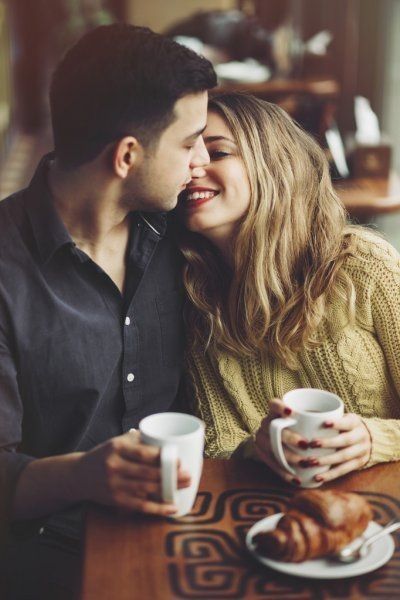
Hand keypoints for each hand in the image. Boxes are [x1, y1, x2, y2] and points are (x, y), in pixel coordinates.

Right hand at [76, 430, 190, 515]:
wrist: (78, 475)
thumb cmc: (105, 454)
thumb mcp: (117, 442)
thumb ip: (138, 439)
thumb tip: (165, 437)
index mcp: (117, 447)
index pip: (144, 453)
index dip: (163, 457)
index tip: (180, 460)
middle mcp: (114, 466)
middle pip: (148, 472)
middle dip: (171, 475)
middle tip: (188, 475)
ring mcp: (114, 484)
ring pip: (146, 489)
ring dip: (168, 489)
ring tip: (184, 485)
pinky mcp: (116, 500)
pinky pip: (141, 506)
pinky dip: (158, 508)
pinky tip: (172, 507)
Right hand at [255, 398, 311, 485]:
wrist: (273, 439)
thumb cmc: (298, 428)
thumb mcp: (301, 419)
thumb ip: (314, 418)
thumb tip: (340, 416)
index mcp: (274, 412)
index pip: (273, 404)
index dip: (280, 408)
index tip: (292, 412)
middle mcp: (265, 424)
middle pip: (273, 428)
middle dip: (289, 437)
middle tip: (306, 444)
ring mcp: (261, 439)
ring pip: (272, 448)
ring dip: (288, 457)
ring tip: (305, 463)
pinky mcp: (261, 454)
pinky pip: (271, 464)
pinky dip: (285, 473)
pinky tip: (297, 480)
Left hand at [308, 413, 371, 482]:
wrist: (371, 439)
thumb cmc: (346, 426)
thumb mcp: (344, 418)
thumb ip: (329, 417)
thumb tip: (299, 415)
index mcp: (356, 423)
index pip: (347, 422)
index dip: (337, 423)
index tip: (324, 423)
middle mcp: (361, 437)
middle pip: (345, 440)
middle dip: (328, 443)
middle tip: (311, 444)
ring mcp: (362, 451)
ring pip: (344, 457)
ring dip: (326, 461)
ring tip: (311, 462)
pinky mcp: (359, 464)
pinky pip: (344, 470)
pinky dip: (331, 474)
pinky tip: (318, 477)